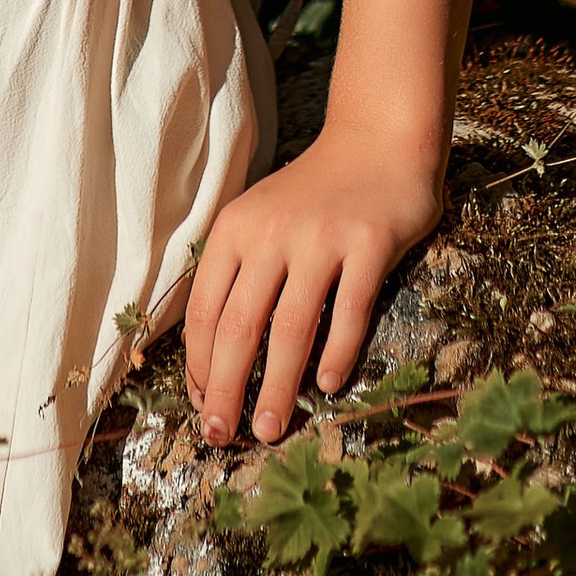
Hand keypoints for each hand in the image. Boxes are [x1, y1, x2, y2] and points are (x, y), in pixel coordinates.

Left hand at [182, 126, 443, 445]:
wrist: (377, 139)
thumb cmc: (313, 194)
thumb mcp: (259, 220)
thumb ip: (239, 276)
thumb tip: (218, 357)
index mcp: (234, 229)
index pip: (204, 309)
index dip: (199, 365)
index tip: (202, 406)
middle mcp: (271, 232)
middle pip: (239, 326)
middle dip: (226, 388)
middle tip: (223, 436)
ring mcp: (321, 237)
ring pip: (290, 326)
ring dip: (276, 384)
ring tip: (270, 428)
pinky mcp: (369, 242)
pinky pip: (349, 309)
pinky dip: (337, 351)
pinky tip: (328, 385)